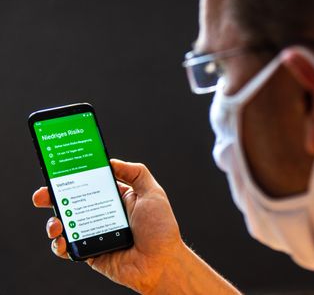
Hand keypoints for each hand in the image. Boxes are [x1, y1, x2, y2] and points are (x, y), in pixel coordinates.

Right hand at [33, 159, 182, 292]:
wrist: (162, 263)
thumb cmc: (161, 229)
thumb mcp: (152, 193)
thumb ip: (136, 172)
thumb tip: (111, 161)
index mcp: (116, 198)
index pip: (90, 183)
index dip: (74, 177)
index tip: (59, 171)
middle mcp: (103, 214)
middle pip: (72, 202)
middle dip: (53, 197)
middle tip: (41, 195)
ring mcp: (95, 233)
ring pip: (65, 224)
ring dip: (53, 221)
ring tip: (56, 223)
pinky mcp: (90, 252)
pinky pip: (67, 248)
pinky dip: (58, 244)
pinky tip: (61, 240)